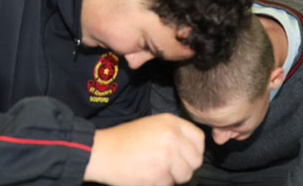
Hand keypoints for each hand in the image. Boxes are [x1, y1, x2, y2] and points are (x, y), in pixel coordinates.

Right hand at [83, 113, 204, 185]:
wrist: (103, 152)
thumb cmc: (124, 140)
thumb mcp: (152, 126)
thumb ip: (174, 134)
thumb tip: (192, 149)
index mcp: (171, 122)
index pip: (199, 139)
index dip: (194, 151)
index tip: (186, 156)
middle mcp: (172, 137)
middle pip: (195, 160)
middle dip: (185, 167)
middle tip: (169, 167)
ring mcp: (167, 156)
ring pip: (185, 175)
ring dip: (173, 177)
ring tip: (155, 169)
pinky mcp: (159, 174)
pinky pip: (169, 184)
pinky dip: (159, 184)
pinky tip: (146, 174)